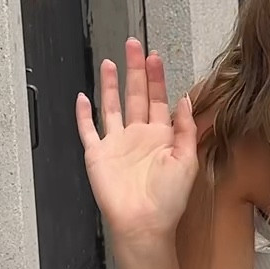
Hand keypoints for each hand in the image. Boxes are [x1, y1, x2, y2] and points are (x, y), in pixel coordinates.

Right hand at [75, 39, 199, 244]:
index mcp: (161, 136)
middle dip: (135, 70)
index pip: (158, 100)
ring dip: (110, 85)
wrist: (144, 224)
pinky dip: (83, 114)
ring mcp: (117, 144)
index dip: (157, 78)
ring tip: (110, 62)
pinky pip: (88, 130)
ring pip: (112, 107)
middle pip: (136, 95)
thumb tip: (185, 100)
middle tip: (134, 45)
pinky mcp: (98, 155)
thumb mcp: (187, 161)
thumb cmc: (168, 199)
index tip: (155, 56)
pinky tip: (82, 98)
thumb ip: (186, 129)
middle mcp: (138, 136)